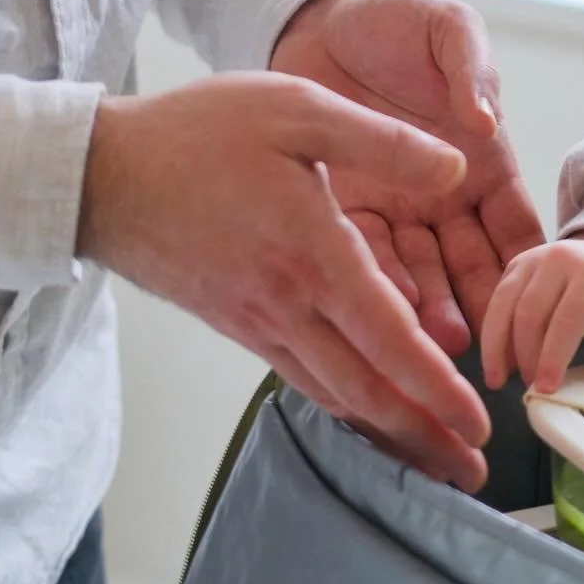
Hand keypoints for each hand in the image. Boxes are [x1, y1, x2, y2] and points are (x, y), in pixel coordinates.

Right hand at [79, 73, 491, 488]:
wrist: (105, 175)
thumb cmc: (201, 134)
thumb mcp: (300, 110)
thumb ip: (382, 142)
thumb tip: (456, 168)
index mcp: (314, 252)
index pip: (389, 339)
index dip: (436, 388)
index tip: (479, 424)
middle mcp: (289, 302)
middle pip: (366, 389)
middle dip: (423, 435)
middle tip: (474, 473)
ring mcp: (259, 320)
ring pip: (334, 393)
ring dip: (387, 432)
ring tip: (432, 460)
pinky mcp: (237, 323)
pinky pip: (301, 375)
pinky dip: (342, 404)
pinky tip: (366, 411)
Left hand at [271, 0, 544, 352]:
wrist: (320, 15)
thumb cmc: (398, 20)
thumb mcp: (450, 29)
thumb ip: (472, 70)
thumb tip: (486, 120)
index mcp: (482, 161)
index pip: (515, 226)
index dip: (529, 265)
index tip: (542, 303)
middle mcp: (442, 197)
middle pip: (471, 265)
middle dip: (481, 308)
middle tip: (487, 344)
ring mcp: (393, 207)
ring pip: (419, 273)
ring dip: (428, 309)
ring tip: (433, 342)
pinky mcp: (340, 207)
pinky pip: (361, 253)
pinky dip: (373, 284)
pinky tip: (380, 312)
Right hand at [481, 232, 583, 399]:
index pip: (570, 317)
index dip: (554, 355)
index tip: (545, 388)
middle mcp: (561, 260)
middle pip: (532, 312)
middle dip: (528, 356)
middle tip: (532, 388)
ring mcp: (535, 258)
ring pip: (506, 305)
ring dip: (499, 347)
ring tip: (501, 380)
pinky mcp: (516, 264)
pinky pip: (496, 300)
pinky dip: (492, 333)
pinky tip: (495, 360)